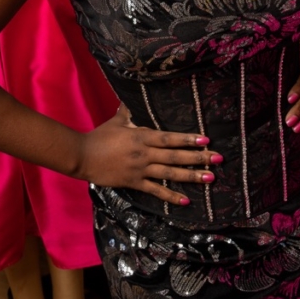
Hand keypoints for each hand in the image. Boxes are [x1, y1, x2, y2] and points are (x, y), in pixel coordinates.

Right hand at [75, 105, 221, 206]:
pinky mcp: (134, 183)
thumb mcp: (116, 121)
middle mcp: (144, 153)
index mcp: (142, 136)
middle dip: (198, 158)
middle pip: (175, 156)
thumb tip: (133, 97)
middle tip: (218, 159)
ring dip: (191, 176)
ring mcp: (140, 170)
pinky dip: (171, 196)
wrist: (82, 156)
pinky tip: (185, 201)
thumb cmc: (99, 136)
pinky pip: (155, 191)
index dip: (188, 139)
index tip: (206, 140)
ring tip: (210, 178)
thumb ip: (128, 111)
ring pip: (170, 173)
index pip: (169, 138)